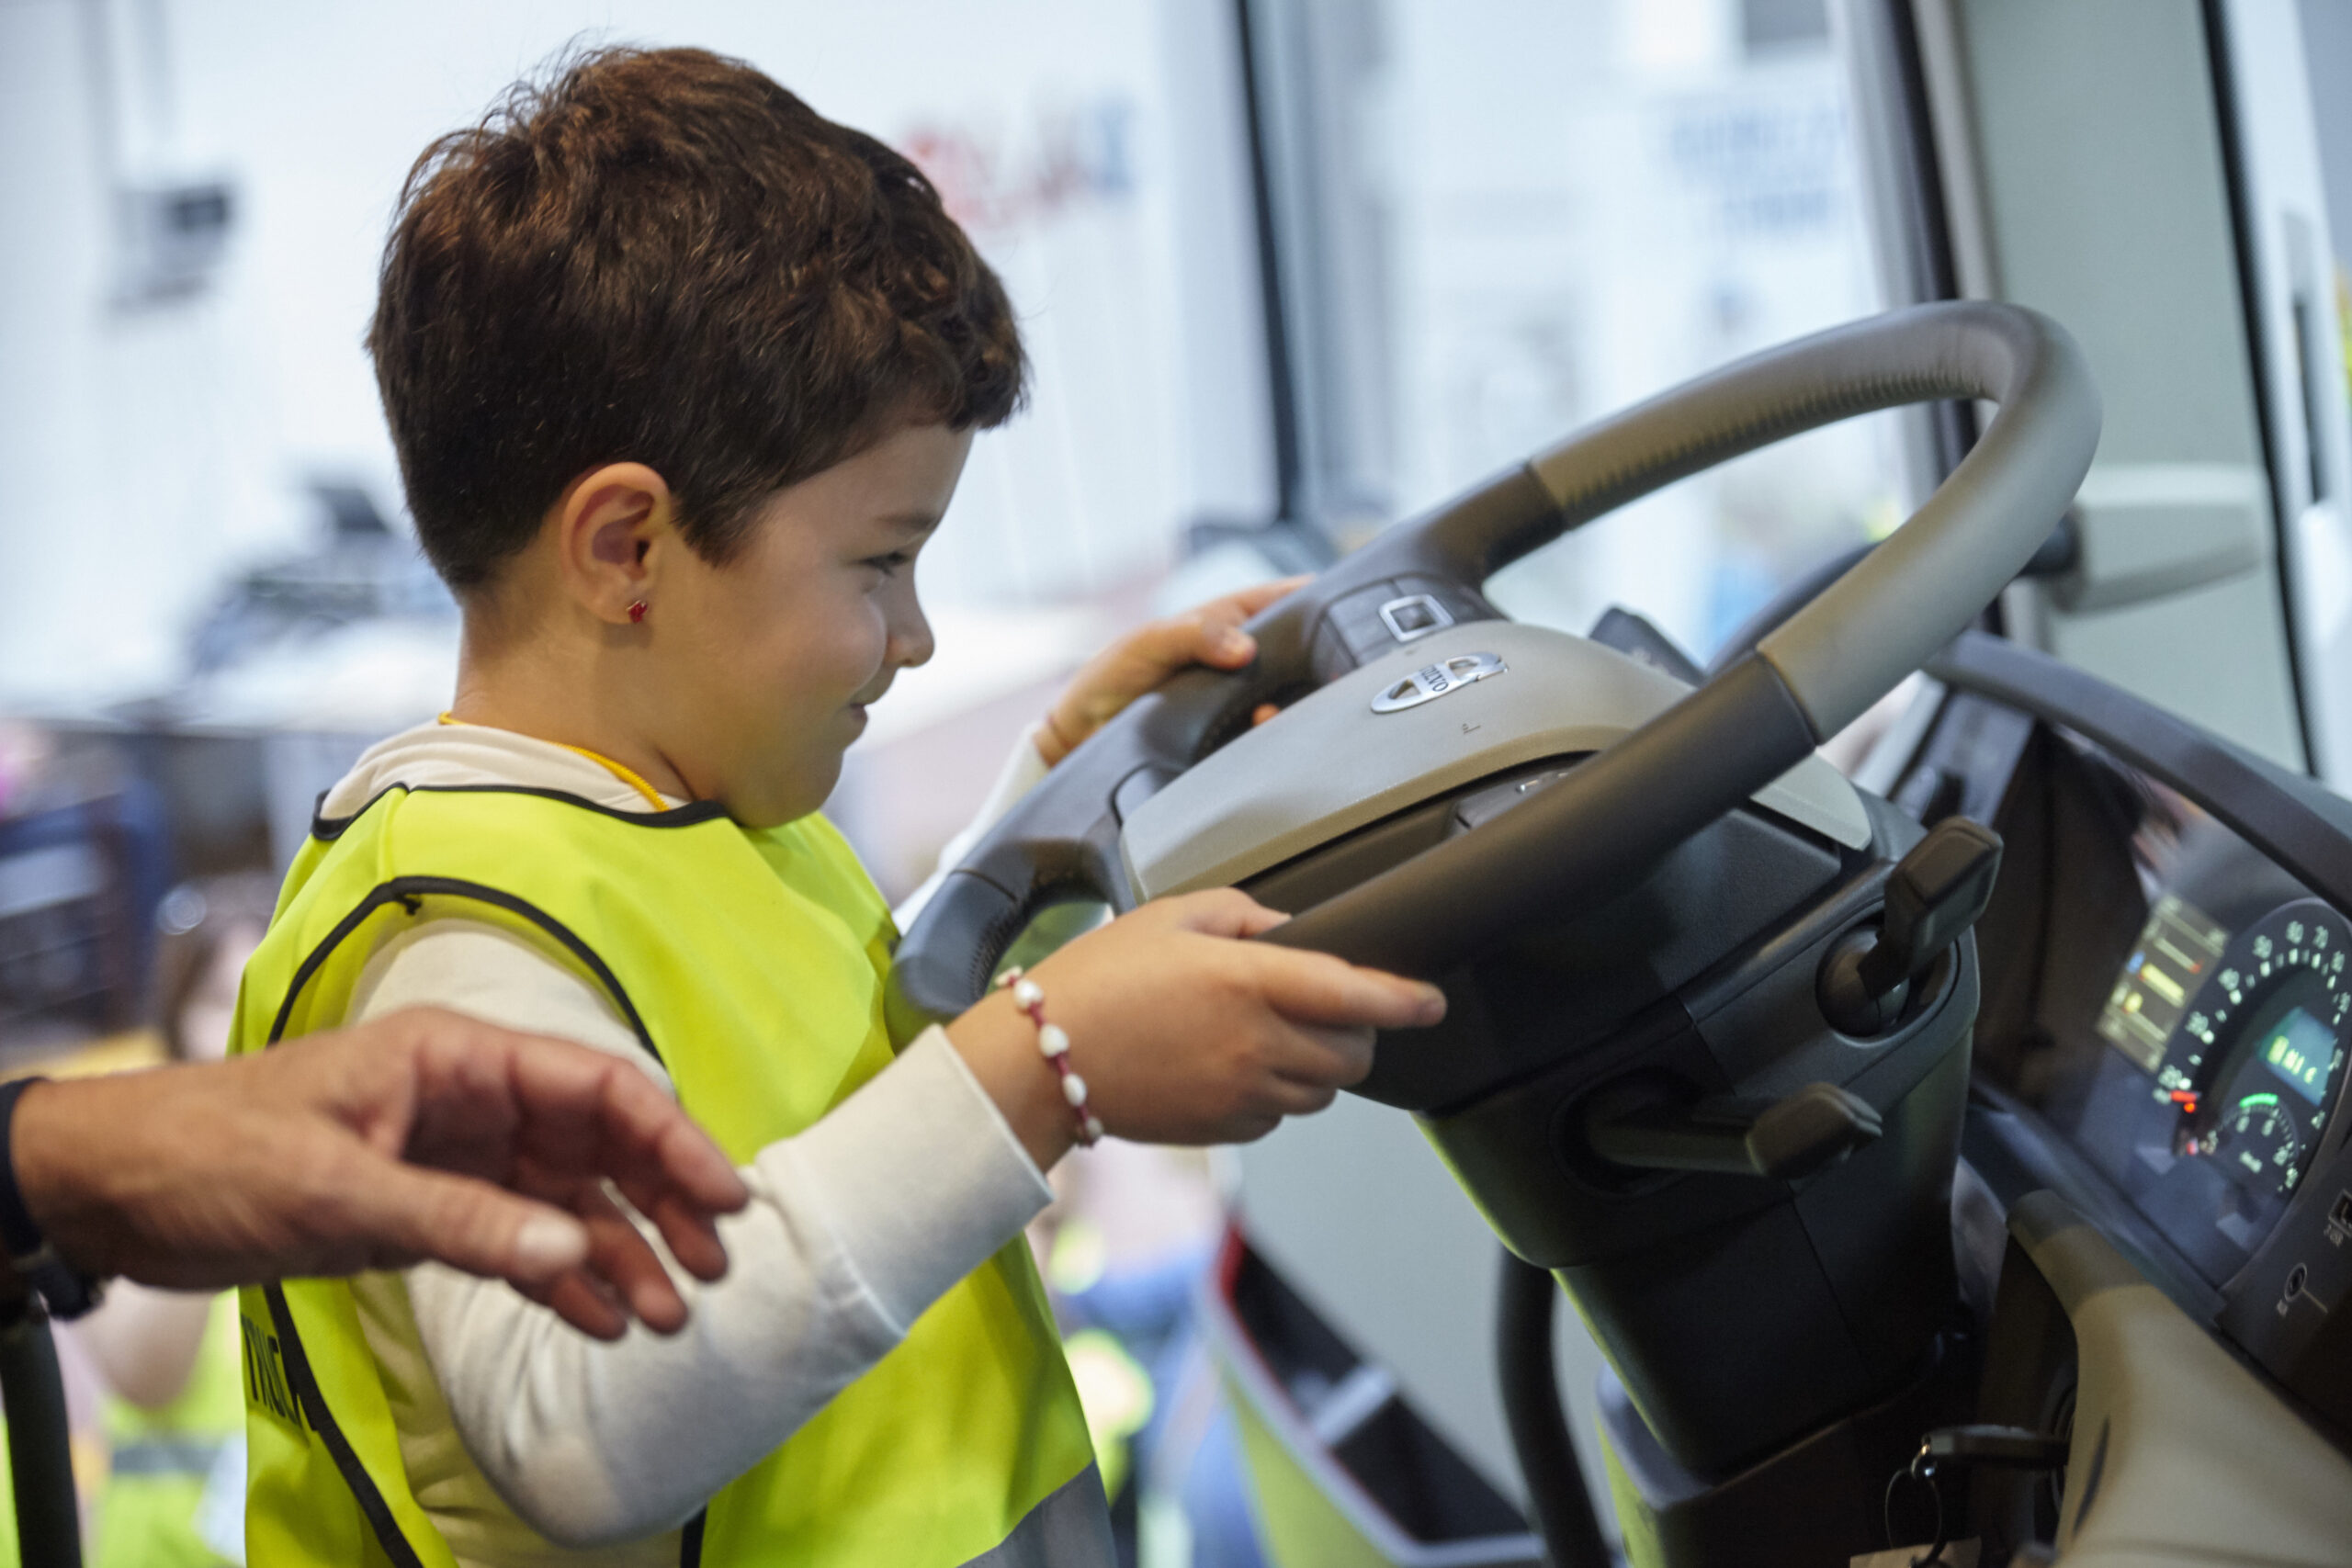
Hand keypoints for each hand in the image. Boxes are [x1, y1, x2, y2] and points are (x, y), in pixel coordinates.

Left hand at [11, 1009, 749, 1340]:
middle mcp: (474, 1099)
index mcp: (460, 1057)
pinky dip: (563, 1280)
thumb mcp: (339, 1188)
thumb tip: (577, 1255)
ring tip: (670, 1316)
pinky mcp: (432, 1208)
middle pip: (601, 1145)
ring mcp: (457, 1155)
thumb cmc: (216, 1154)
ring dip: (621, 1255)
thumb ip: (462, 1221)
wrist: (116, 1190)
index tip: (726, 1198)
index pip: (598, 1087)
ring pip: (569, 1200)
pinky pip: (521, 1241)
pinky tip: (604, 1323)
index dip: (672, 1139)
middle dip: (662, 1206)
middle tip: (714, 1270)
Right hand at [946, 889, 1444, 1166]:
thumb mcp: (1172, 916)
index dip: (1404, 1000)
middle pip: (1352, 1054)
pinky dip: (1277, 1094)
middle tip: (1333, 1011)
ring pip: (1322, 1091)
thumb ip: (1245, 914)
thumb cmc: (1098, 979)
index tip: (1430, 1001)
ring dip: (1319, 1065)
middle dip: (1358, 1032)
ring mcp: (1242, 1092)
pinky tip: (1236, 1065)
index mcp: (1249, 981)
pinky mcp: (1225, 1128)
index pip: (1355, 995)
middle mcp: (1255, 1043)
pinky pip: (1280, 1116)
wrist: (1041, 1058)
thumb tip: (1292, 932)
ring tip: (1273, 1035)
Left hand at [1036, 578, 1308, 766]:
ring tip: (1271, 713)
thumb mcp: (1150, 641)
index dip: (1322, 601)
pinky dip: (1273, 735)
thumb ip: (1196, 635)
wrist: (1085, 737)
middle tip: (1326, 676)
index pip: (1294, 597)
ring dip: (1295, 705)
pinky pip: (1269, 733)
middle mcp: (1249, 656)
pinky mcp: (1238, 734)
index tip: (1341, 615)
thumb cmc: (1114, 675)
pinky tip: (1261, 734)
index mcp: (1235, 618)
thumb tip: (1245, 650)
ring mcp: (1246, 696)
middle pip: (1306, 652)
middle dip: (1321, 664)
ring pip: (1295, 696)